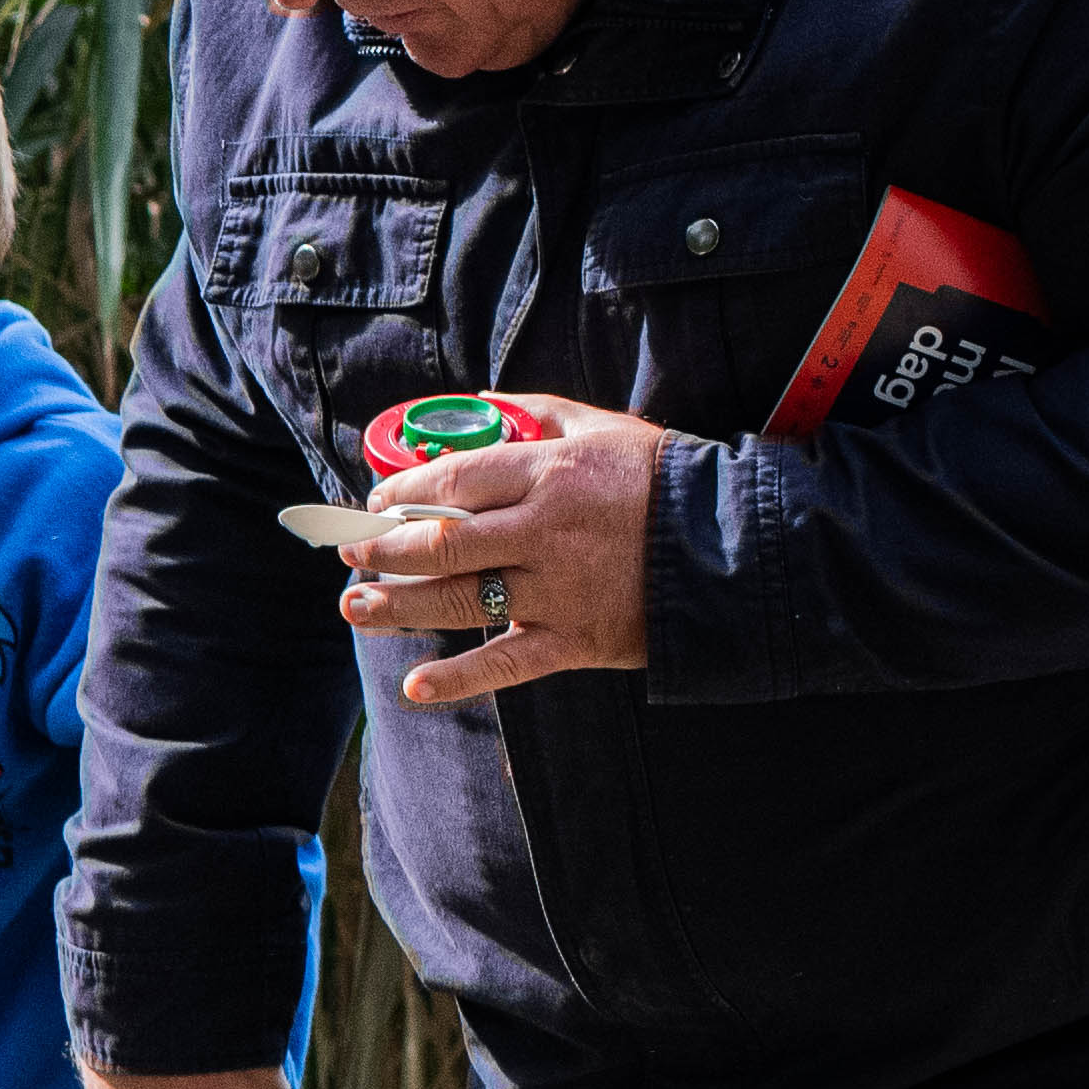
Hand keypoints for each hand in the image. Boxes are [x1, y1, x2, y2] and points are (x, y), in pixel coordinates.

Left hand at [350, 409, 666, 705]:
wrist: (738, 544)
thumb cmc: (661, 479)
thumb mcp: (602, 427)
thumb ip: (535, 412)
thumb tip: (477, 403)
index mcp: (549, 473)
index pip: (451, 483)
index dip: (401, 494)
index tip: (377, 502)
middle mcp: (545, 531)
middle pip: (439, 544)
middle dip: (383, 549)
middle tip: (350, 551)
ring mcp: (558, 589)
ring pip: (457, 600)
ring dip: (396, 606)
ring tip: (355, 605)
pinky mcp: (577, 638)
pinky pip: (506, 662)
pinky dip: (459, 678)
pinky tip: (417, 686)